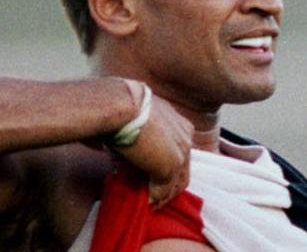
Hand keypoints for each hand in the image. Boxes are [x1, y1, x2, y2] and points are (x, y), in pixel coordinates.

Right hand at [114, 91, 193, 207]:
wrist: (123, 104)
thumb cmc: (121, 105)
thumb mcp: (137, 118)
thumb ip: (138, 133)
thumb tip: (121, 150)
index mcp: (179, 122)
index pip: (180, 151)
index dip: (168, 165)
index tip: (156, 176)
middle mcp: (185, 136)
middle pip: (182, 168)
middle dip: (169, 184)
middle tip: (155, 194)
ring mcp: (181, 152)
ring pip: (177, 182)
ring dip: (164, 195)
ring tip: (151, 203)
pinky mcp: (170, 166)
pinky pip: (164, 190)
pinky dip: (156, 198)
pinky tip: (146, 202)